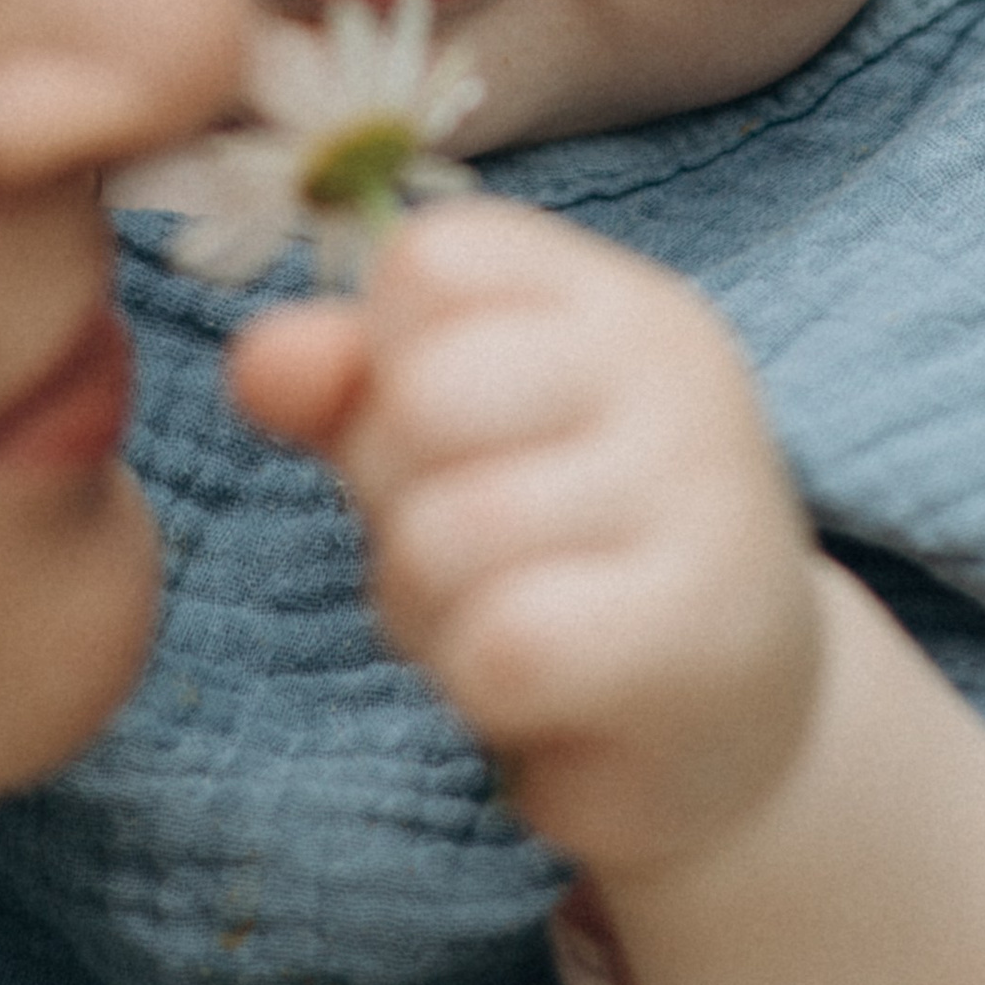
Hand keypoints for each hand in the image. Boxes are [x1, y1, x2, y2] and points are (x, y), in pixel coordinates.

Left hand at [232, 202, 822, 874]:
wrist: (725, 722)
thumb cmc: (563, 552)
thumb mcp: (448, 442)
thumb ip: (346, 381)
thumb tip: (258, 361)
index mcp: (616, 302)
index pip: (427, 262)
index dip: (384, 361)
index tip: (455, 432)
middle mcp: (676, 375)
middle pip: (422, 396)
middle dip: (397, 496)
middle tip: (478, 548)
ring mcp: (702, 500)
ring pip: (447, 535)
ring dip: (432, 607)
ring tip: (509, 617)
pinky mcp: (695, 638)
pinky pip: (500, 648)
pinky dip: (481, 684)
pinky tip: (544, 691)